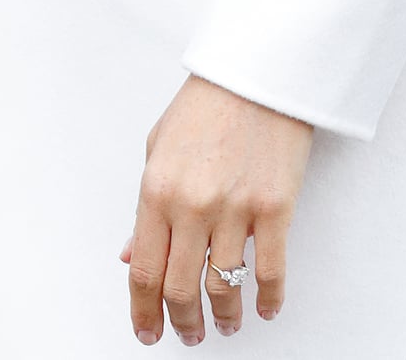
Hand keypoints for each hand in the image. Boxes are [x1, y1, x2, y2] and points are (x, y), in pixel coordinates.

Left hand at [122, 75, 312, 343]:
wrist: (256, 72)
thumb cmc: (206, 105)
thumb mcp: (157, 149)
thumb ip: (145, 209)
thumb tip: (131, 254)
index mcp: (157, 190)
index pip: (144, 269)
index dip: (144, 310)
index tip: (148, 330)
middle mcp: (193, 205)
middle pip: (182, 289)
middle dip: (183, 323)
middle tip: (188, 334)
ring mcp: (236, 209)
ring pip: (225, 288)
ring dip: (225, 317)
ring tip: (226, 325)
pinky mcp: (275, 208)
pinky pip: (270, 271)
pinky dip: (268, 299)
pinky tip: (263, 308)